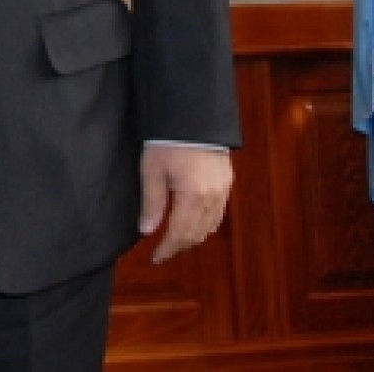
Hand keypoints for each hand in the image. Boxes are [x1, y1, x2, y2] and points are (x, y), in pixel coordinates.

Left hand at [138, 145, 231, 262]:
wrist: (194, 116)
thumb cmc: (169, 140)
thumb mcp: (152, 170)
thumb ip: (151, 203)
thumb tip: (147, 231)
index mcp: (193, 196)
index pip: (180, 234)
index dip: (168, 249)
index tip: (156, 258)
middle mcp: (213, 197)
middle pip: (197, 234)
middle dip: (179, 245)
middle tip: (163, 251)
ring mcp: (223, 190)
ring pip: (210, 226)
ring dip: (193, 236)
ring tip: (175, 239)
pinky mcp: (227, 182)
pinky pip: (218, 213)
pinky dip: (205, 223)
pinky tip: (193, 222)